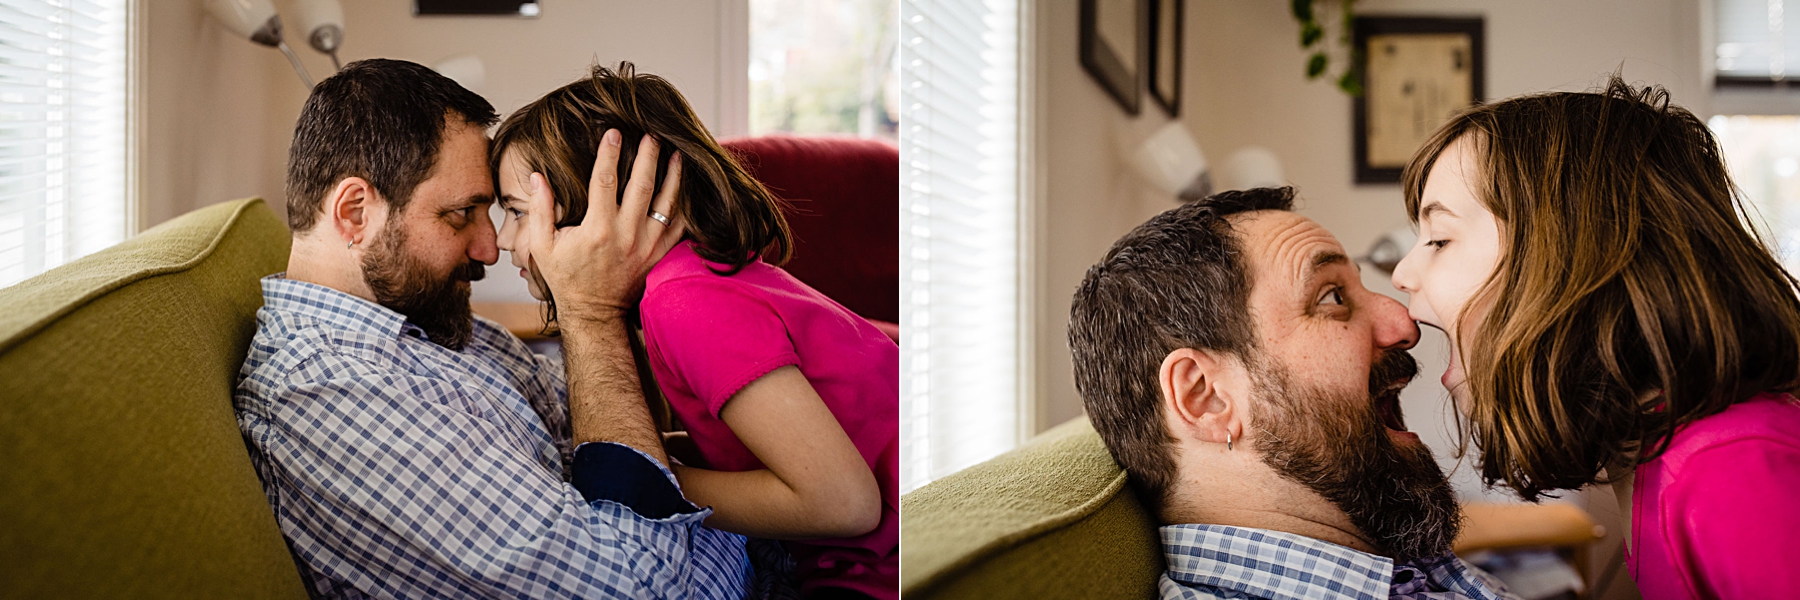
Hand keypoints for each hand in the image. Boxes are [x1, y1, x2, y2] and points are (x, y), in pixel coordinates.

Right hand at [525, 129, 685, 323]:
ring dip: (673, 176)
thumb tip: (537, 177)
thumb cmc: (566, 278)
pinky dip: (685, 207)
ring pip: (666, 203)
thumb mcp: (541, 246)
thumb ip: (538, 210)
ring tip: (676, 154)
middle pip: (642, 185)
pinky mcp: (659, 254)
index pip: (604, 180)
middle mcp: (626, 234)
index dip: (609, 154)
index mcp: (597, 229)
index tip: (614, 133)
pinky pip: (678, 227)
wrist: (593, 312)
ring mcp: (647, 245)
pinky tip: (687, 189)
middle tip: (651, 135)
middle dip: (648, 156)